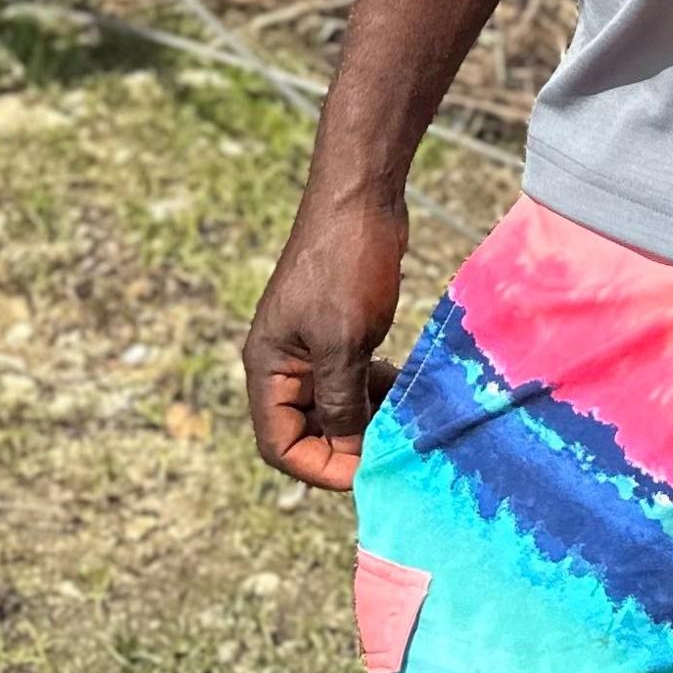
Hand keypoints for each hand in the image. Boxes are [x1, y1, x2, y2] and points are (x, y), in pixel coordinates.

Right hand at [243, 187, 407, 489]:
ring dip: (366, 418)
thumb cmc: (345, 265)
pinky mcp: (340, 330)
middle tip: (391, 451)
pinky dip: (376, 390)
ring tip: (403, 421)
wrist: (361, 198)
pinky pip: (352, 378)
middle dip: (346, 445)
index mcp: (268, 367)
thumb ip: (342, 403)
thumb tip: (350, 453)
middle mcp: (284, 362)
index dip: (320, 466)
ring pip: (335, 405)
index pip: (280, 444)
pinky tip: (405, 389)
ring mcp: (311, 345)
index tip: (365, 474)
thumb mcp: (343, 344)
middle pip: (307, 429)